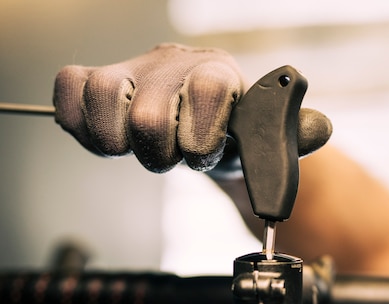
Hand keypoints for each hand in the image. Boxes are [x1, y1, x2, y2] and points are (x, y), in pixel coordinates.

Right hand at [53, 44, 331, 173]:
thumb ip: (289, 135)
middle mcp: (172, 64)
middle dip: (161, 154)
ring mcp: (131, 69)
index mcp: (217, 72)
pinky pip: (70, 89)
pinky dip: (80, 122)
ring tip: (138, 148)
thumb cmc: (232, 134)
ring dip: (119, 142)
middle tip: (173, 155)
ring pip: (103, 96)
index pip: (205, 91)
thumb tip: (318, 128)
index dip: (201, 137)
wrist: (202, 126)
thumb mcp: (263, 139)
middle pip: (147, 116)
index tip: (202, 153)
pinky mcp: (97, 80)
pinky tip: (106, 137)